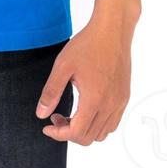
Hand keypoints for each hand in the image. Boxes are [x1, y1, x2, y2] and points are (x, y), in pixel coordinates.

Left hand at [35, 13, 134, 144]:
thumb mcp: (63, 66)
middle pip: (89, 137)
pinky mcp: (124, 96)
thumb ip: (51, 92)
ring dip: (84, 130)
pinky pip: (113, 122)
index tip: (47, 125)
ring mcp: (120, 102)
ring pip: (102, 133)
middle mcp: (110, 105)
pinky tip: (87, 108)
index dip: (58, 134)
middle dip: (68, 133)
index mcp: (94, 99)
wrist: (112, 30)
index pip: (76, 133)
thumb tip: (41, 114)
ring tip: (71, 114)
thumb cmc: (88, 44)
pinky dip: (98, 124)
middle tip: (56, 116)